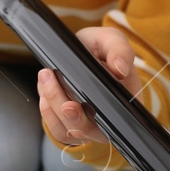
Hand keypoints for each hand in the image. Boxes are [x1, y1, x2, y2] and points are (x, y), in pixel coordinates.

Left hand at [37, 26, 142, 145]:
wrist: (85, 50)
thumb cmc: (101, 49)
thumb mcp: (112, 40)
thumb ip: (119, 50)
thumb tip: (120, 68)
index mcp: (124, 102)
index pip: (114, 120)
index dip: (94, 118)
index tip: (72, 105)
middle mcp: (108, 119)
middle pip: (87, 129)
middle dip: (67, 113)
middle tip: (52, 83)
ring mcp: (89, 126)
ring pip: (69, 130)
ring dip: (53, 106)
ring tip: (45, 77)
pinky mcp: (71, 126)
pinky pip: (58, 129)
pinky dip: (47, 112)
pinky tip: (45, 92)